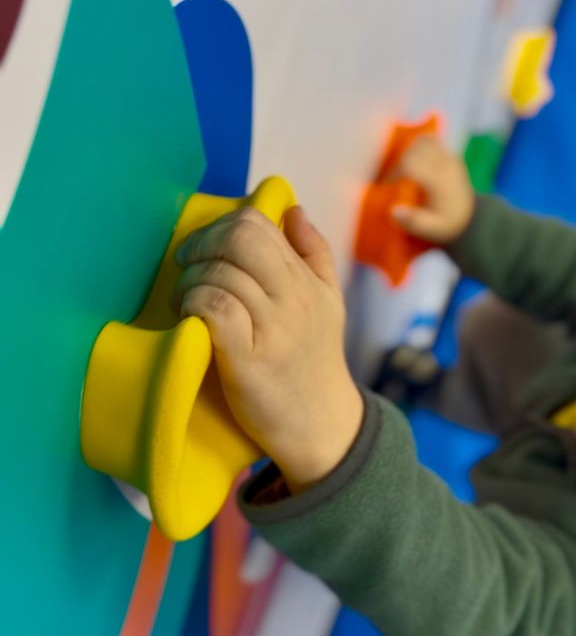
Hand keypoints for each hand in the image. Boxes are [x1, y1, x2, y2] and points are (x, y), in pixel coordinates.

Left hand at [173, 206, 363, 493]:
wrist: (322, 426)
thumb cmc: (316, 361)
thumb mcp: (329, 301)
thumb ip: (314, 252)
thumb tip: (293, 210)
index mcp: (306, 279)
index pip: (258, 224)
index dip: (221, 227)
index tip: (204, 250)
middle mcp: (294, 297)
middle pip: (240, 238)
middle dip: (202, 244)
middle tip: (188, 266)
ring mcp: (273, 327)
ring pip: (220, 274)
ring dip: (190, 282)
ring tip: (186, 302)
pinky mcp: (250, 360)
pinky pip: (215, 309)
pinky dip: (195, 305)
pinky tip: (192, 320)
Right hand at [390, 136, 474, 244]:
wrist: (470, 216)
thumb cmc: (446, 223)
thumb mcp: (432, 229)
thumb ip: (414, 221)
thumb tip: (393, 211)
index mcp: (439, 182)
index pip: (410, 164)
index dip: (394, 172)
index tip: (388, 185)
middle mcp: (445, 166)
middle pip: (414, 150)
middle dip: (400, 162)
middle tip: (395, 179)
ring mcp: (450, 158)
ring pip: (423, 141)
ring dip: (409, 151)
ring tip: (405, 169)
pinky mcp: (450, 155)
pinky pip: (431, 141)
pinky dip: (419, 146)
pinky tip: (415, 160)